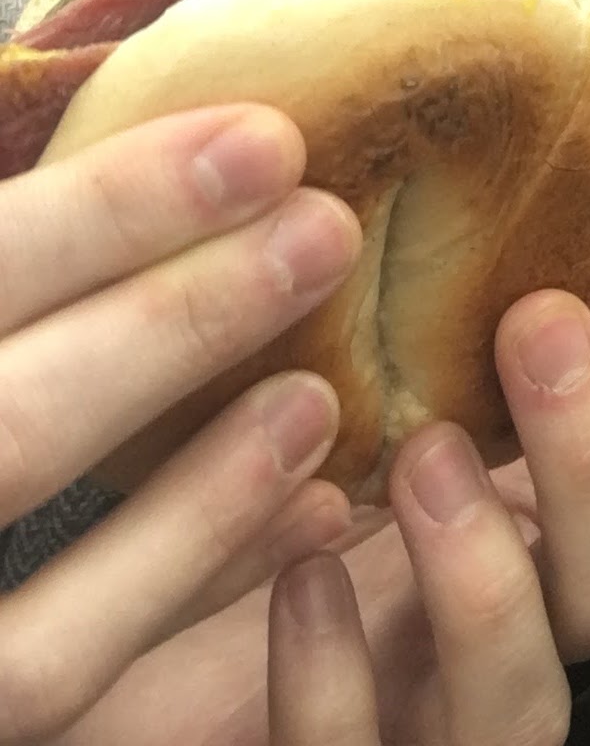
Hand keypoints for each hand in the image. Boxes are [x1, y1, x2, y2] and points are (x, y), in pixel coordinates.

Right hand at [0, 106, 362, 741]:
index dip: (109, 211)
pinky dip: (190, 588)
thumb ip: (35, 252)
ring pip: (35, 630)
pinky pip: (63, 680)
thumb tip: (198, 142)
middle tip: (327, 229)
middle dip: (170, 329)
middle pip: (8, 432)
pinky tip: (312, 506)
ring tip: (322, 398)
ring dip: (197, 507)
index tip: (267, 141)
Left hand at [76, 277, 589, 745]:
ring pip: (527, 707)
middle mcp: (522, 635)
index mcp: (554, 539)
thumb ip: (437, 323)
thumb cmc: (269, 482)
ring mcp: (433, 720)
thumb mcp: (372, 386)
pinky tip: (298, 574)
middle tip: (534, 326)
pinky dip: (336, 678)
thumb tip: (447, 154)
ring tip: (422, 452)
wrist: (135, 639)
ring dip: (490, 572)